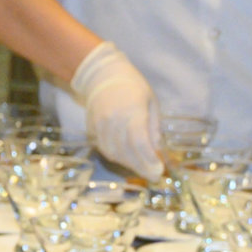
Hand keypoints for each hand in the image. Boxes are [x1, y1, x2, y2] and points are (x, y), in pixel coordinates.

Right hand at [70, 39, 162, 181]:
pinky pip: (105, 149)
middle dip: (142, 167)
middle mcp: (114, 120)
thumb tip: (157, 151)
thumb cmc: (133, 87)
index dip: (149, 160)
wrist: (102, 76)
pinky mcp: (93, 129)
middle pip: (127, 152)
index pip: (140, 142)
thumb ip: (153, 128)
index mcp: (133, 111)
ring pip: (114, 154)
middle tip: (154, 176)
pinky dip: (117, 157)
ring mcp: (101, 125)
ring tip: (142, 168)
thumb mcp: (151, 102)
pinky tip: (128, 159)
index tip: (159, 171)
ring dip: (130, 165)